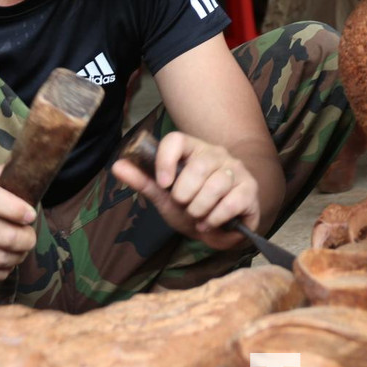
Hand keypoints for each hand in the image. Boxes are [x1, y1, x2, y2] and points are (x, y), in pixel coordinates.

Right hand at [0, 165, 37, 279]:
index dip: (16, 208)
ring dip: (19, 256)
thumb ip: (0, 175)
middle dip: (27, 238)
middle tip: (30, 236)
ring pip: (0, 258)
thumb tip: (28, 168)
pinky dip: (5, 269)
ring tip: (22, 249)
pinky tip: (6, 261)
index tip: (31, 215)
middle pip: (4, 235)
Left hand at [112, 132, 259, 250]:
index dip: (165, 161)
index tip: (163, 185)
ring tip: (198, 217)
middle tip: (185, 207)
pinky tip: (211, 223)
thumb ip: (144, 181)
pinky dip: (216, 218)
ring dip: (201, 209)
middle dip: (185, 196)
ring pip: (215, 185)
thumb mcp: (165, 197)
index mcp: (193, 150)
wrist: (222, 227)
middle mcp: (217, 154)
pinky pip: (232, 202)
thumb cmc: (193, 206)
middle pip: (198, 167)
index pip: (176, 139)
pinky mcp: (250, 188)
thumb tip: (116, 166)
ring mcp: (236, 170)